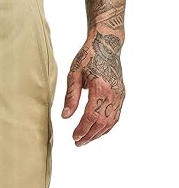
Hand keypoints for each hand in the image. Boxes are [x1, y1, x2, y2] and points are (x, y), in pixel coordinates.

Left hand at [62, 30, 125, 146]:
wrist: (107, 44)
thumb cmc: (88, 57)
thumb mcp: (74, 75)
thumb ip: (70, 97)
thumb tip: (65, 117)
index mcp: (100, 88)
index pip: (91, 116)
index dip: (82, 129)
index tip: (74, 137)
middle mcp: (113, 94)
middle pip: (101, 123)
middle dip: (89, 135)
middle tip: (78, 143)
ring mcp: (119, 95)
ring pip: (111, 122)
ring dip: (98, 134)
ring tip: (86, 140)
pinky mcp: (121, 95)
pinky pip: (116, 116)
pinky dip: (107, 127)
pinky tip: (97, 131)